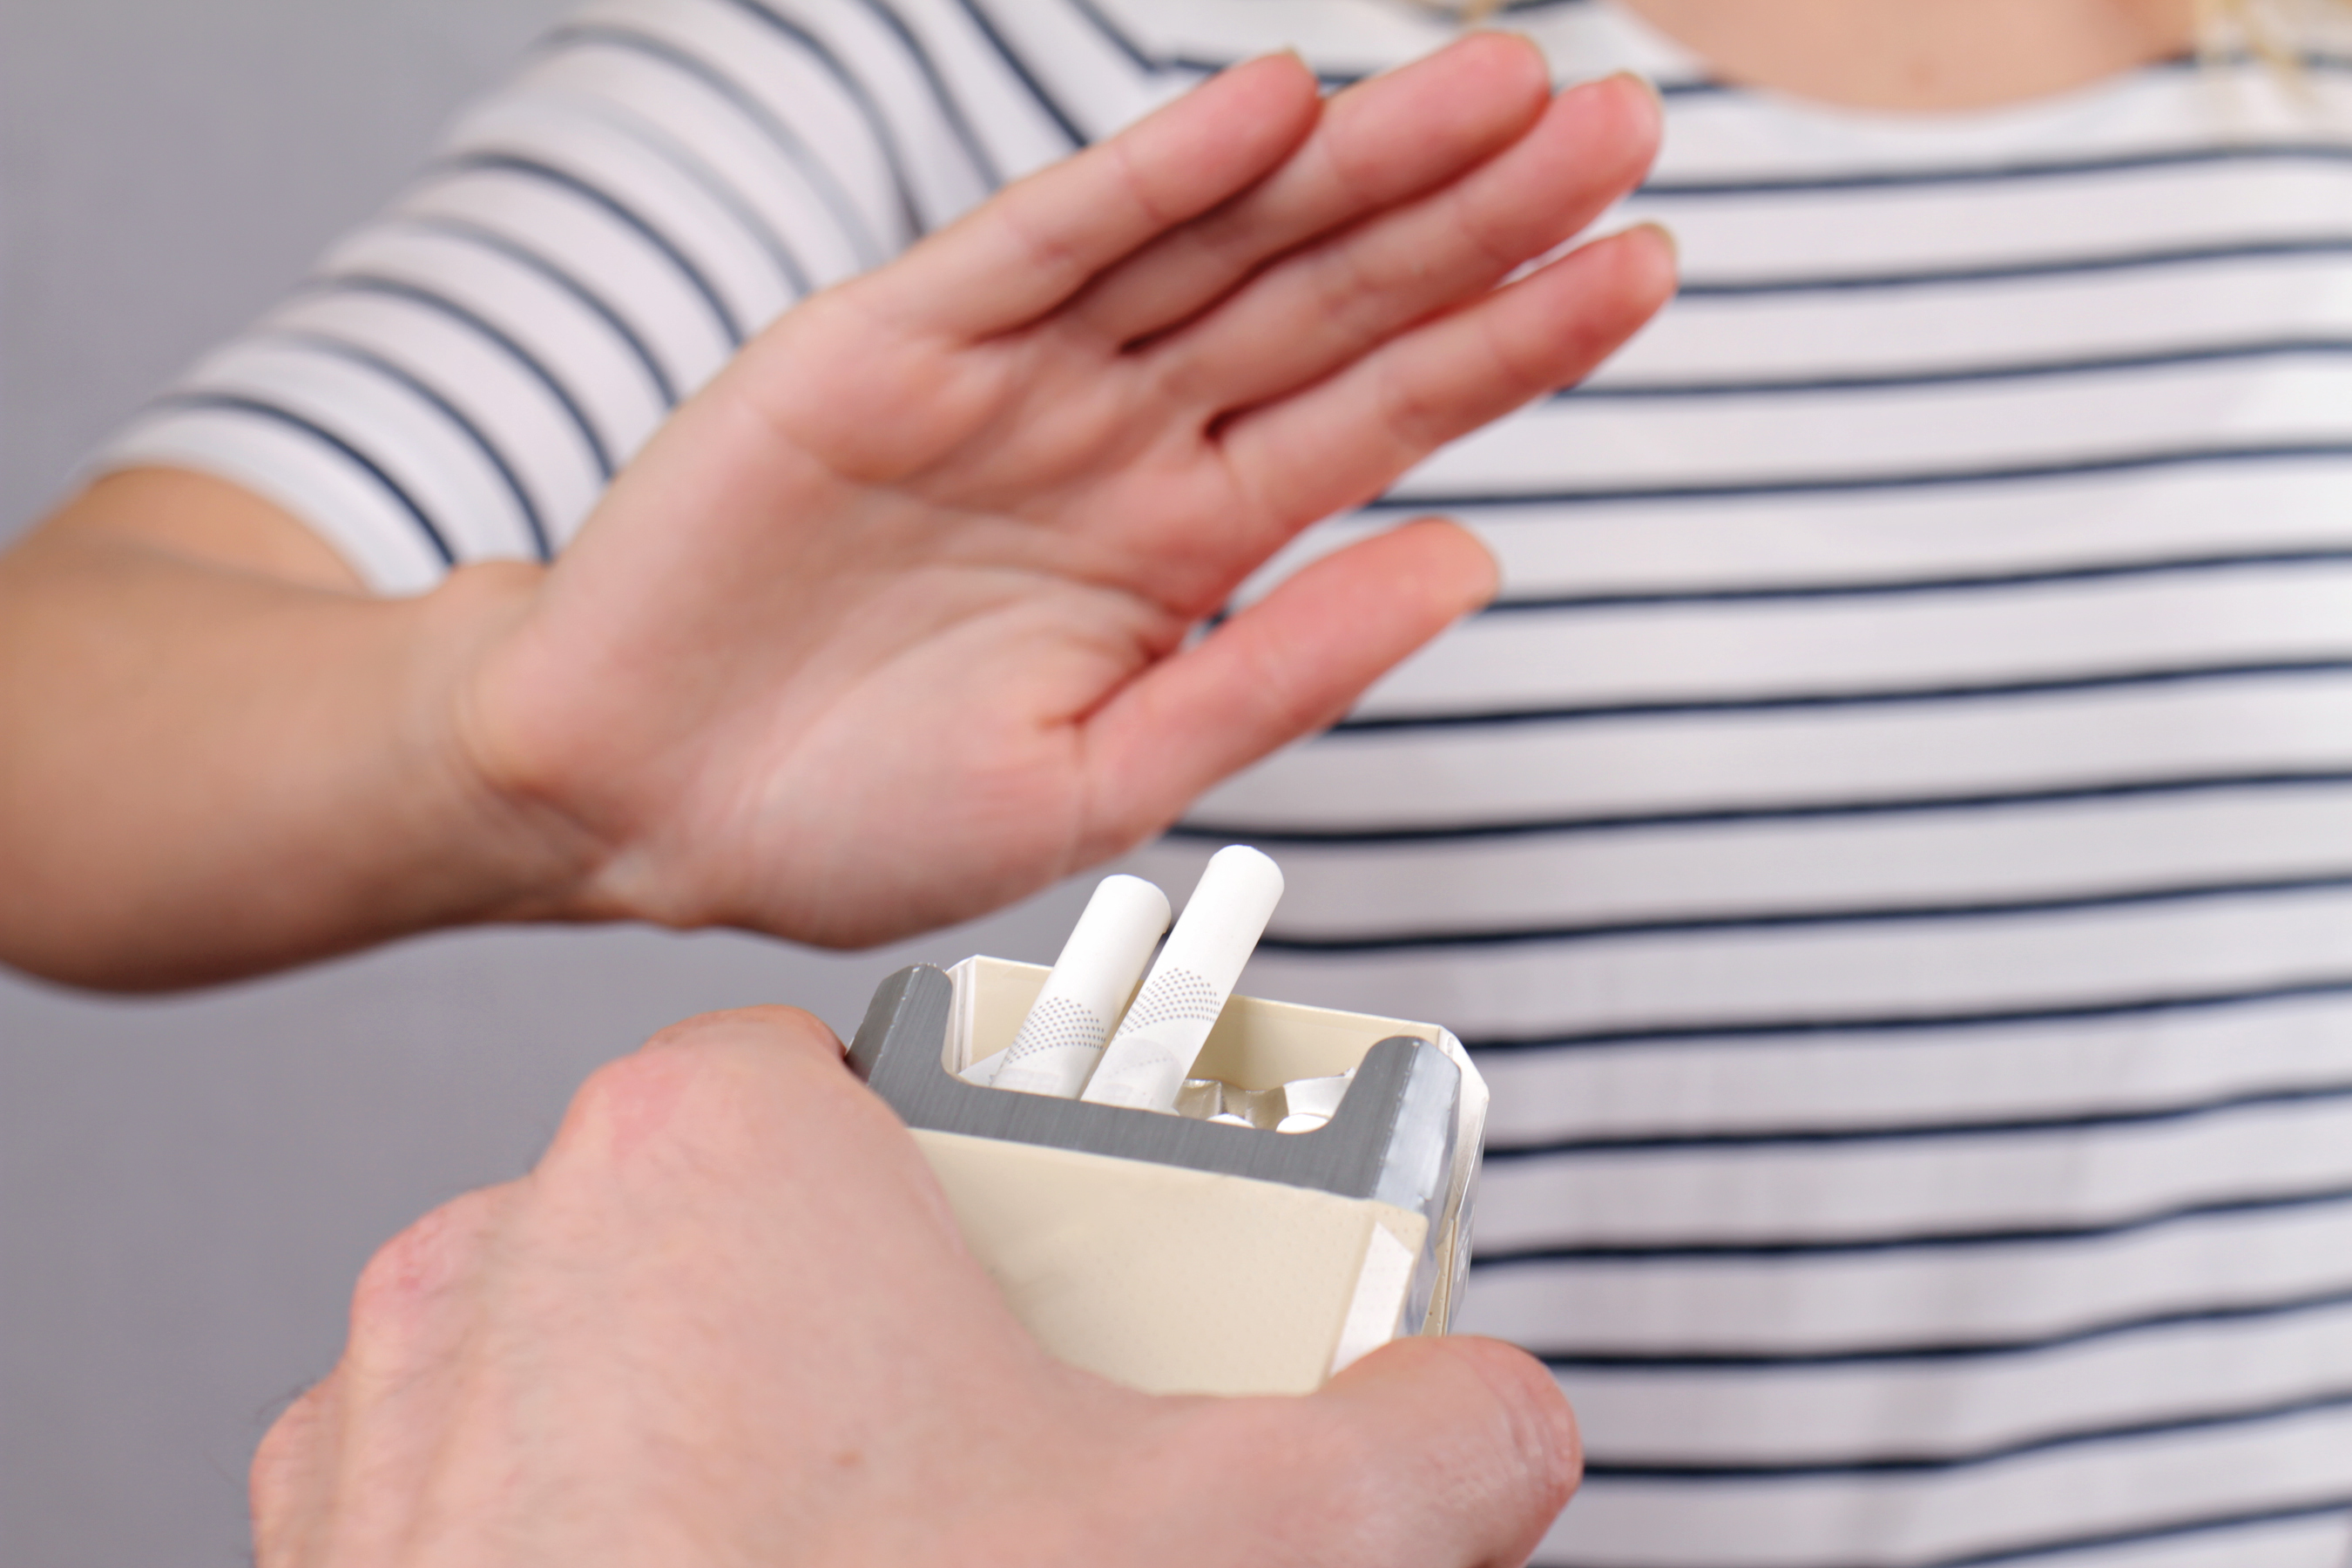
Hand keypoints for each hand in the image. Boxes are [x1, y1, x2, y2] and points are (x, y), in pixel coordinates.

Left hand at [252, 1007, 1579, 1566]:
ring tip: (870, 1543)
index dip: (991, 1168)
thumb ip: (1416, 1441)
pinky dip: (605, 1536)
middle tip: (1001, 1444)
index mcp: (711, 1153)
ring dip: (736, 1432)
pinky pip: (496, 1493)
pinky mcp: (347, 1561)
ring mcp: (403, 1416)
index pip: (880, 1079)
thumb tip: (1491, 1422)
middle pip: (761, 1223)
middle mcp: (517, 1248)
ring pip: (621, 1354)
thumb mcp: (1235, 1536)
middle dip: (889, 1326)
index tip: (1056, 1253)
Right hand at [462, 37, 1670, 944]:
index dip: (1515, 340)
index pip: (1382, 415)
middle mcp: (1120, 439)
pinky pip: (1042, 243)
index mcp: (1184, 546)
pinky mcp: (889, 340)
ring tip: (1503, 87)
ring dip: (1355, 164)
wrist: (634, 801)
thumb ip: (1281, 668)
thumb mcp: (1102, 782)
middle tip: (1621, 120)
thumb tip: (1474, 560)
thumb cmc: (853, 814)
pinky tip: (1272, 105)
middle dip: (1476, 216)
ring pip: (1214, 245)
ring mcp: (1012, 378)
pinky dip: (1152, 175)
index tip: (1645, 263)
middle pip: (1331, 301)